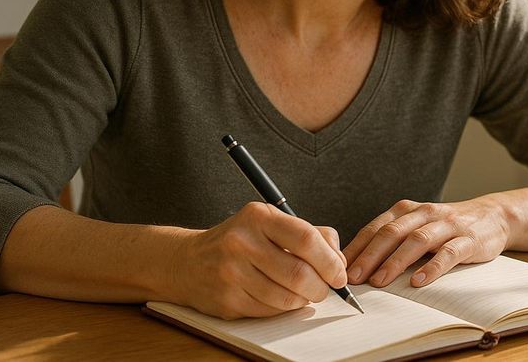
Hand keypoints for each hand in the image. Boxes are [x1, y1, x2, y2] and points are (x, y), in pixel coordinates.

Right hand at [173, 202, 347, 318]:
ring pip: (286, 297)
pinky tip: (280, 298)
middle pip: (299, 273)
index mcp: (258, 217)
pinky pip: (269, 311)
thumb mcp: (271, 223)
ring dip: (303, 299)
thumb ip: (310, 234)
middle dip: (321, 287)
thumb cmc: (238, 241)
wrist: (188, 262)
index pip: (306, 239)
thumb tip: (338, 260)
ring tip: (303, 292)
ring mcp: (231, 272)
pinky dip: (283, 308)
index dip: (330, 260)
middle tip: (325, 288)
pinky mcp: (227, 299)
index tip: (339, 273)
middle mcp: (242, 242)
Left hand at [342, 197, 509, 288]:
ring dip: (395, 262)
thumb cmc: (446, 227)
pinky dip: (432, 267)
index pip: (376, 227)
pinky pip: (448, 253)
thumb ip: (393, 239)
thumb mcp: (417, 225)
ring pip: (417, 241)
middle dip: (370, 255)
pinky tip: (419, 281)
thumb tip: (358, 264)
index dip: (357, 247)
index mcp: (407, 209)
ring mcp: (447, 225)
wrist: (492, 216)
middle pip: (392, 232)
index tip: (338, 267)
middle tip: (353, 277)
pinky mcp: (468, 240)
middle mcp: (424, 213)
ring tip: (379, 281)